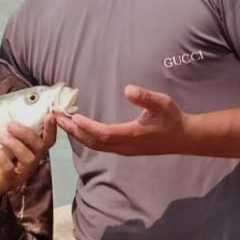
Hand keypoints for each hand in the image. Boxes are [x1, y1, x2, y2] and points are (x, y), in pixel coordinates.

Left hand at [0, 115, 56, 222]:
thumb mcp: (4, 143)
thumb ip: (10, 130)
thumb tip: (5, 111)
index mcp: (33, 150)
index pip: (48, 139)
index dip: (52, 128)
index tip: (50, 115)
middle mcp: (32, 162)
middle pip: (40, 147)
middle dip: (27, 133)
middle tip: (10, 125)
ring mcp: (22, 173)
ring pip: (29, 158)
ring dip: (15, 144)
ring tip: (0, 136)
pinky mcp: (10, 181)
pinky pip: (9, 169)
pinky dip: (1, 157)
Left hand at [56, 85, 186, 155]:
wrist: (183, 138)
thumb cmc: (172, 119)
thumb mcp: (162, 103)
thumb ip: (145, 97)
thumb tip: (128, 89)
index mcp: (132, 135)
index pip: (103, 133)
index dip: (87, 127)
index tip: (72, 117)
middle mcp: (125, 146)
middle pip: (93, 142)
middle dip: (73, 131)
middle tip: (56, 118)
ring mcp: (124, 150)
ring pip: (95, 145)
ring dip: (77, 135)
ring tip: (62, 122)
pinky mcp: (124, 149)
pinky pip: (100, 145)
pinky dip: (86, 137)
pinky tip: (79, 129)